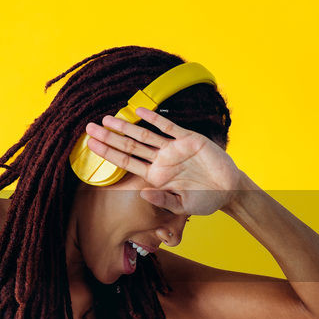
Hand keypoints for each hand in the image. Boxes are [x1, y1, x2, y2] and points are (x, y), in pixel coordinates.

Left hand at [84, 108, 243, 216]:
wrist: (230, 189)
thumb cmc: (205, 200)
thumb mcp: (183, 206)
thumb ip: (163, 200)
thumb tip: (143, 194)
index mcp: (155, 177)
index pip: (126, 163)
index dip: (108, 154)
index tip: (91, 147)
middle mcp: (160, 161)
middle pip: (129, 147)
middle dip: (109, 138)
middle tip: (89, 129)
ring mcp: (173, 149)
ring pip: (144, 135)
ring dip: (125, 127)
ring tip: (107, 119)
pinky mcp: (188, 139)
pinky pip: (168, 127)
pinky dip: (153, 119)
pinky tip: (138, 111)